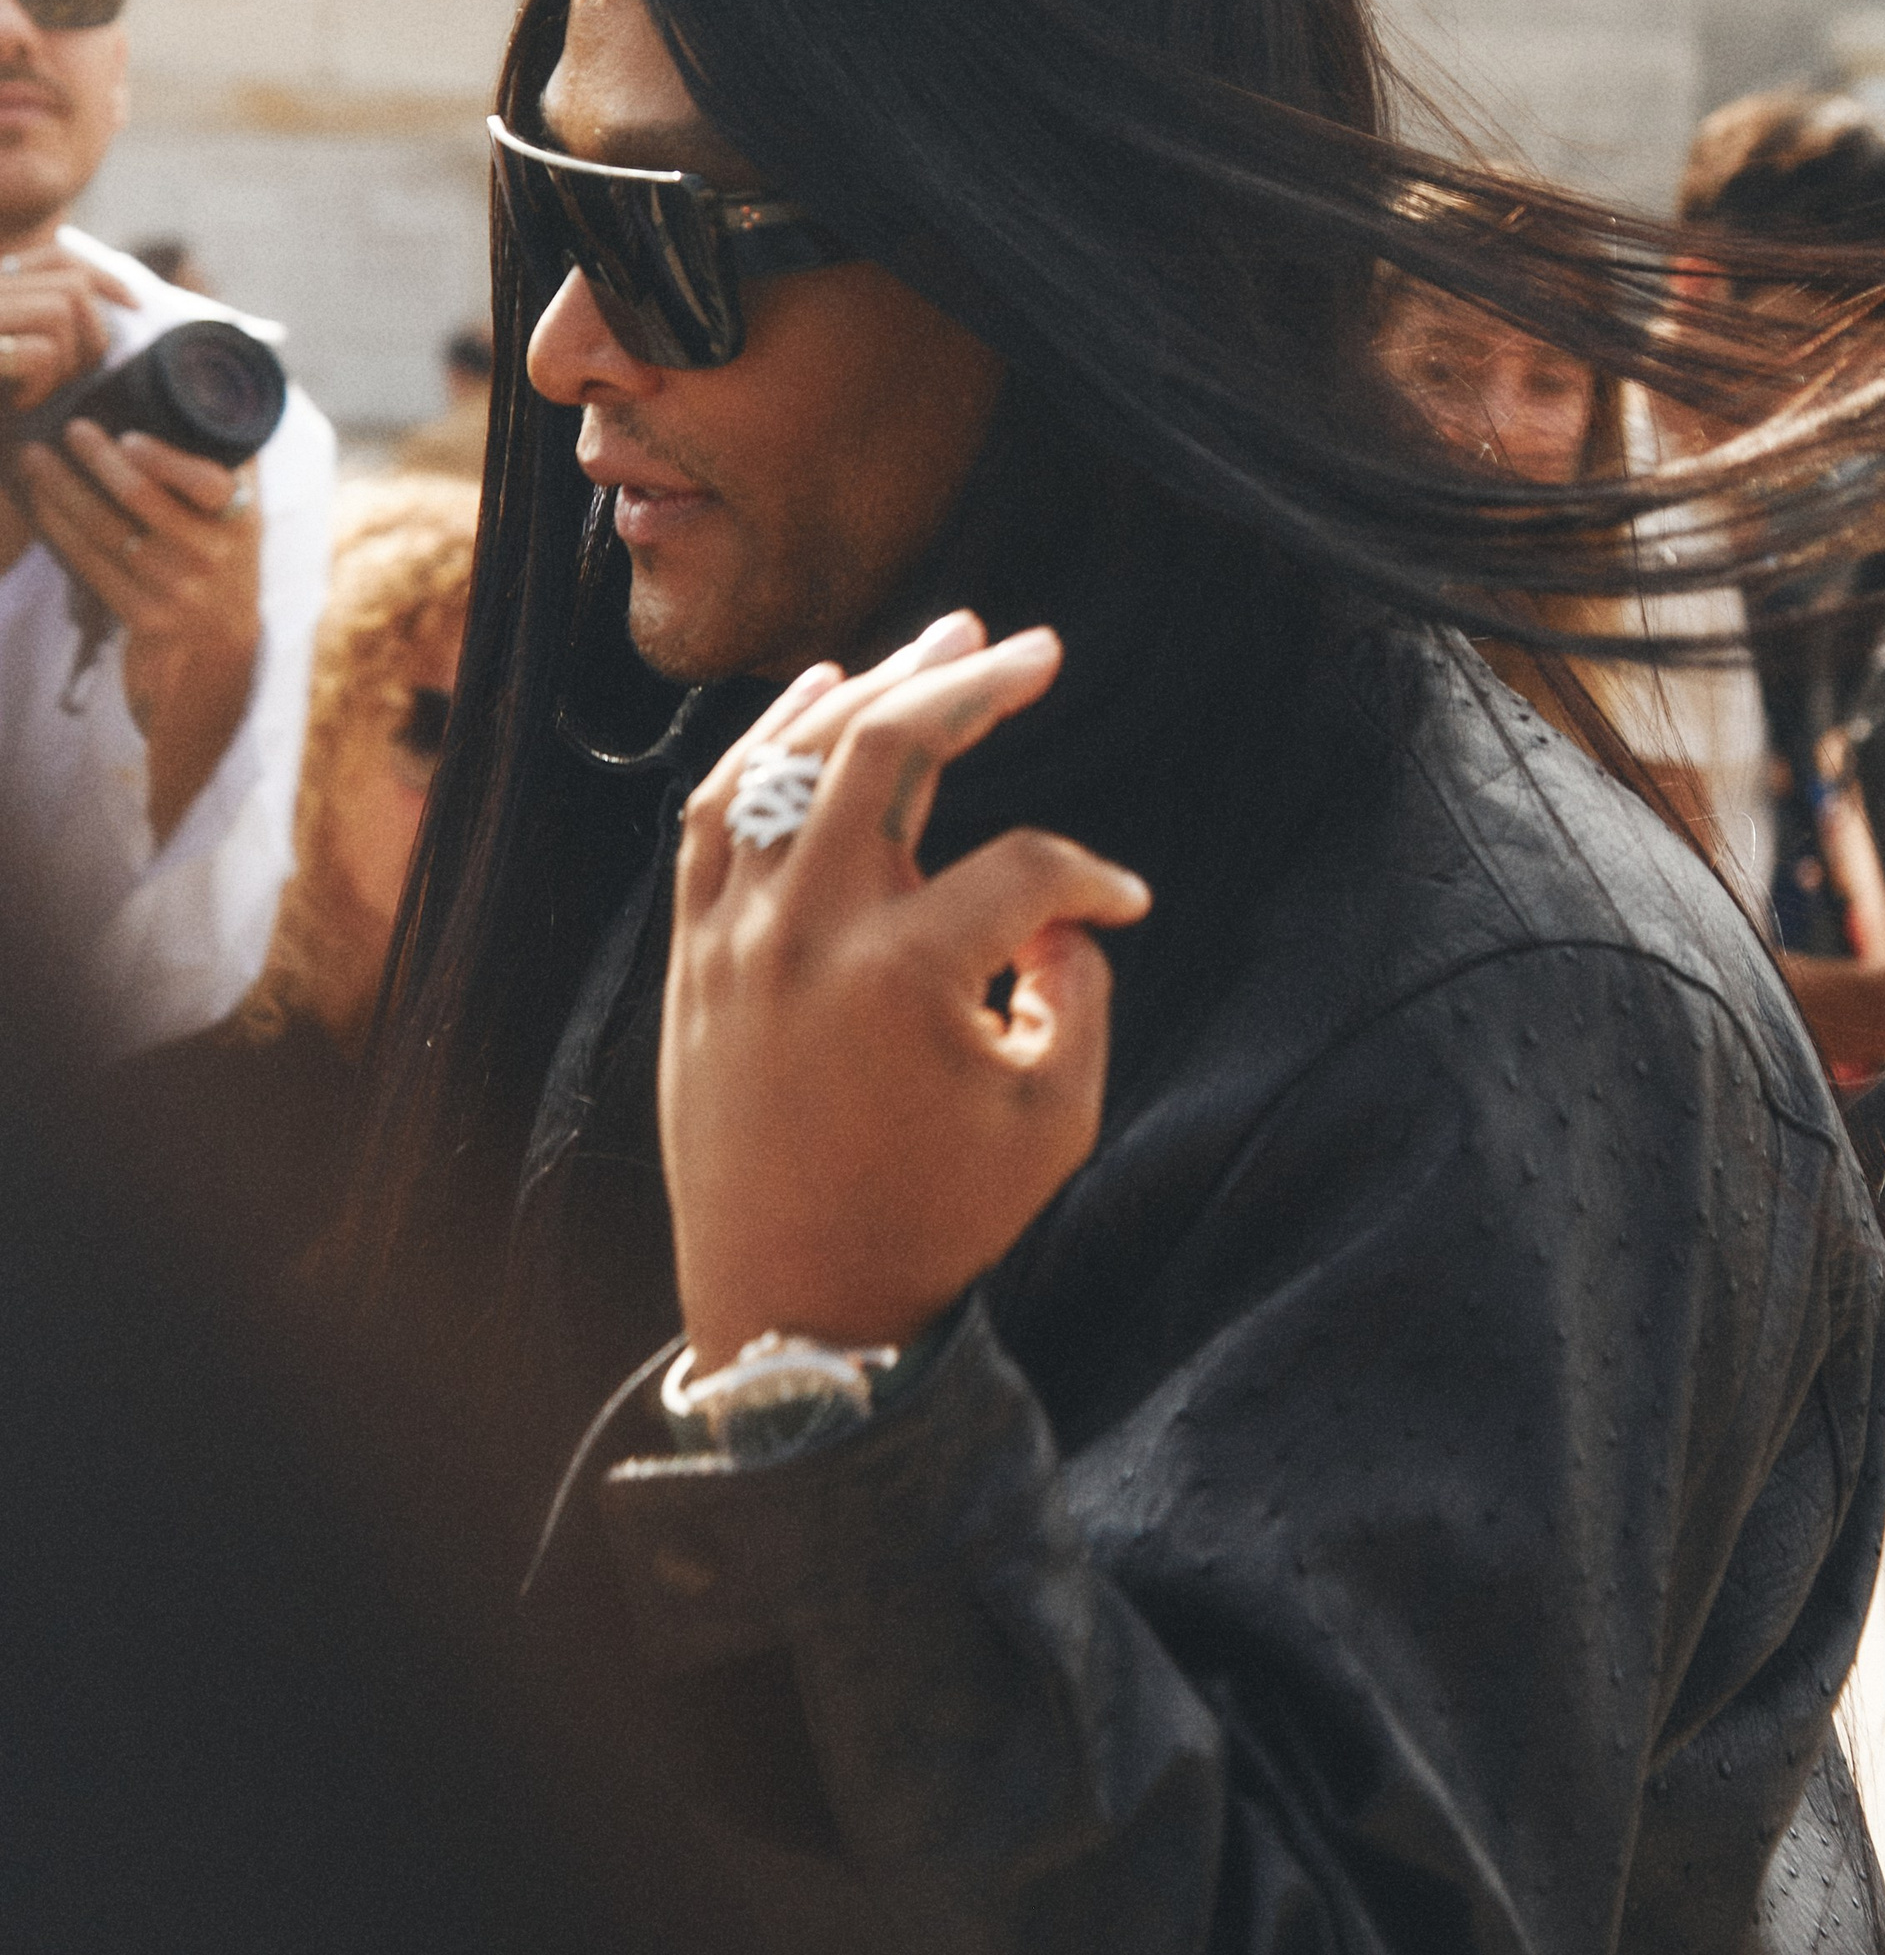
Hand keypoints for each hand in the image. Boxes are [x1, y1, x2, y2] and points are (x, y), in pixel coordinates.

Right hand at [0, 235, 130, 413]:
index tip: (134, 305)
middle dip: (91, 337)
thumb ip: (45, 327)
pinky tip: (17, 404)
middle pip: (71, 286)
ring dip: (65, 362)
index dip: (105, 276)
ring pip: (61, 311)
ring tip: (35, 392)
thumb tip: (123, 305)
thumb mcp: (18, 356)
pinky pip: (40, 351)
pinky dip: (41, 386)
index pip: (57, 256)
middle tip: (67, 379)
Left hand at [14, 424, 262, 841]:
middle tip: (71, 428)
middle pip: (142, 503)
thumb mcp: (246, 509)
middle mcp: (211, 557)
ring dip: (64, 490)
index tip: (128, 436)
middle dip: (98, 461)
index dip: (166, 461)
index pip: (209, 485)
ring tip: (37, 458)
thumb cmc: (227, 550)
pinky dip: (60, 528)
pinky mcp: (141, 614)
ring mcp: (175, 590)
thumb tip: (199, 386)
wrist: (223, 634)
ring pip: (106, 532)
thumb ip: (229, 457)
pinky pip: (90, 564)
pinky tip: (41, 500)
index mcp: (241, 521)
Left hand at [663, 613, 1151, 1371]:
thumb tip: (1065, 912)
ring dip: (873, 688)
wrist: (789, 1312)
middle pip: (891, 750)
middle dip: (973, 683)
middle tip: (1035, 647)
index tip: (1122, 908)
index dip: (1092, 881)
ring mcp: (735, 936)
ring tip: (942, 641)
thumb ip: (1080, 995)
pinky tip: (821, 696)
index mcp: (905, 976)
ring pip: (792, 761)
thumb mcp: (1052, 1121)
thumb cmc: (934, 1220)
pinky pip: (714, 812)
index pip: (1026, 869)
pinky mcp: (693, 954)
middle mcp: (808, 932)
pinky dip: (766, 742)